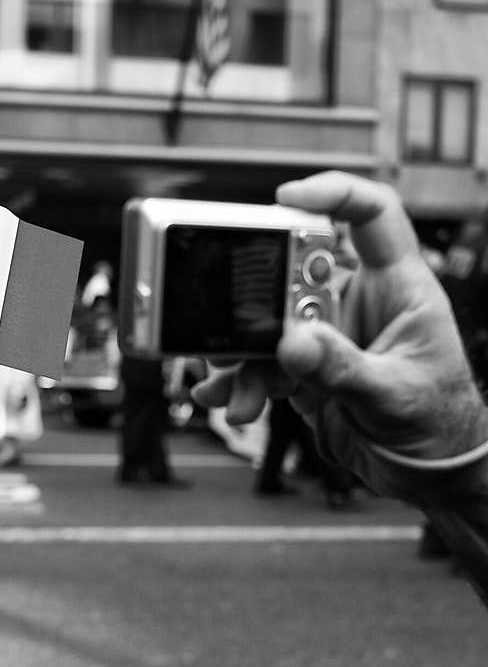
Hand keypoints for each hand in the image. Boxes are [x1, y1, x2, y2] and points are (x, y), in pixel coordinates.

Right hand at [193, 171, 487, 500]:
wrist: (424, 472)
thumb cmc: (438, 423)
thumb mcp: (394, 395)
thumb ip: (341, 369)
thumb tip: (292, 342)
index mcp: (398, 288)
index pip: (371, 216)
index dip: (332, 194)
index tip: (285, 198)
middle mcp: (358, 302)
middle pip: (296, 273)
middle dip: (259, 298)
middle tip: (234, 320)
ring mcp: (328, 336)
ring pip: (270, 325)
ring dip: (244, 354)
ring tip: (233, 384)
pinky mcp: (305, 369)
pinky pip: (262, 364)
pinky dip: (240, 380)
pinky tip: (227, 396)